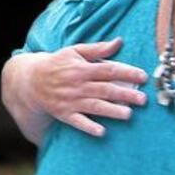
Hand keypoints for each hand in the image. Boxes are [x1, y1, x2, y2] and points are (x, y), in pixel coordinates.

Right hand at [28, 37, 147, 136]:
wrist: (31, 80)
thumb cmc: (58, 63)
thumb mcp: (75, 51)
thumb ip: (98, 48)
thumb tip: (119, 41)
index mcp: (82, 68)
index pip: (109, 70)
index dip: (127, 72)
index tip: (143, 77)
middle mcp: (78, 85)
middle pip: (106, 89)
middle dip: (125, 94)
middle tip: (143, 99)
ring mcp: (71, 100)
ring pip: (95, 106)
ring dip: (112, 111)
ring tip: (129, 114)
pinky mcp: (64, 114)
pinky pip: (78, 122)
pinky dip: (89, 127)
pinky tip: (101, 132)